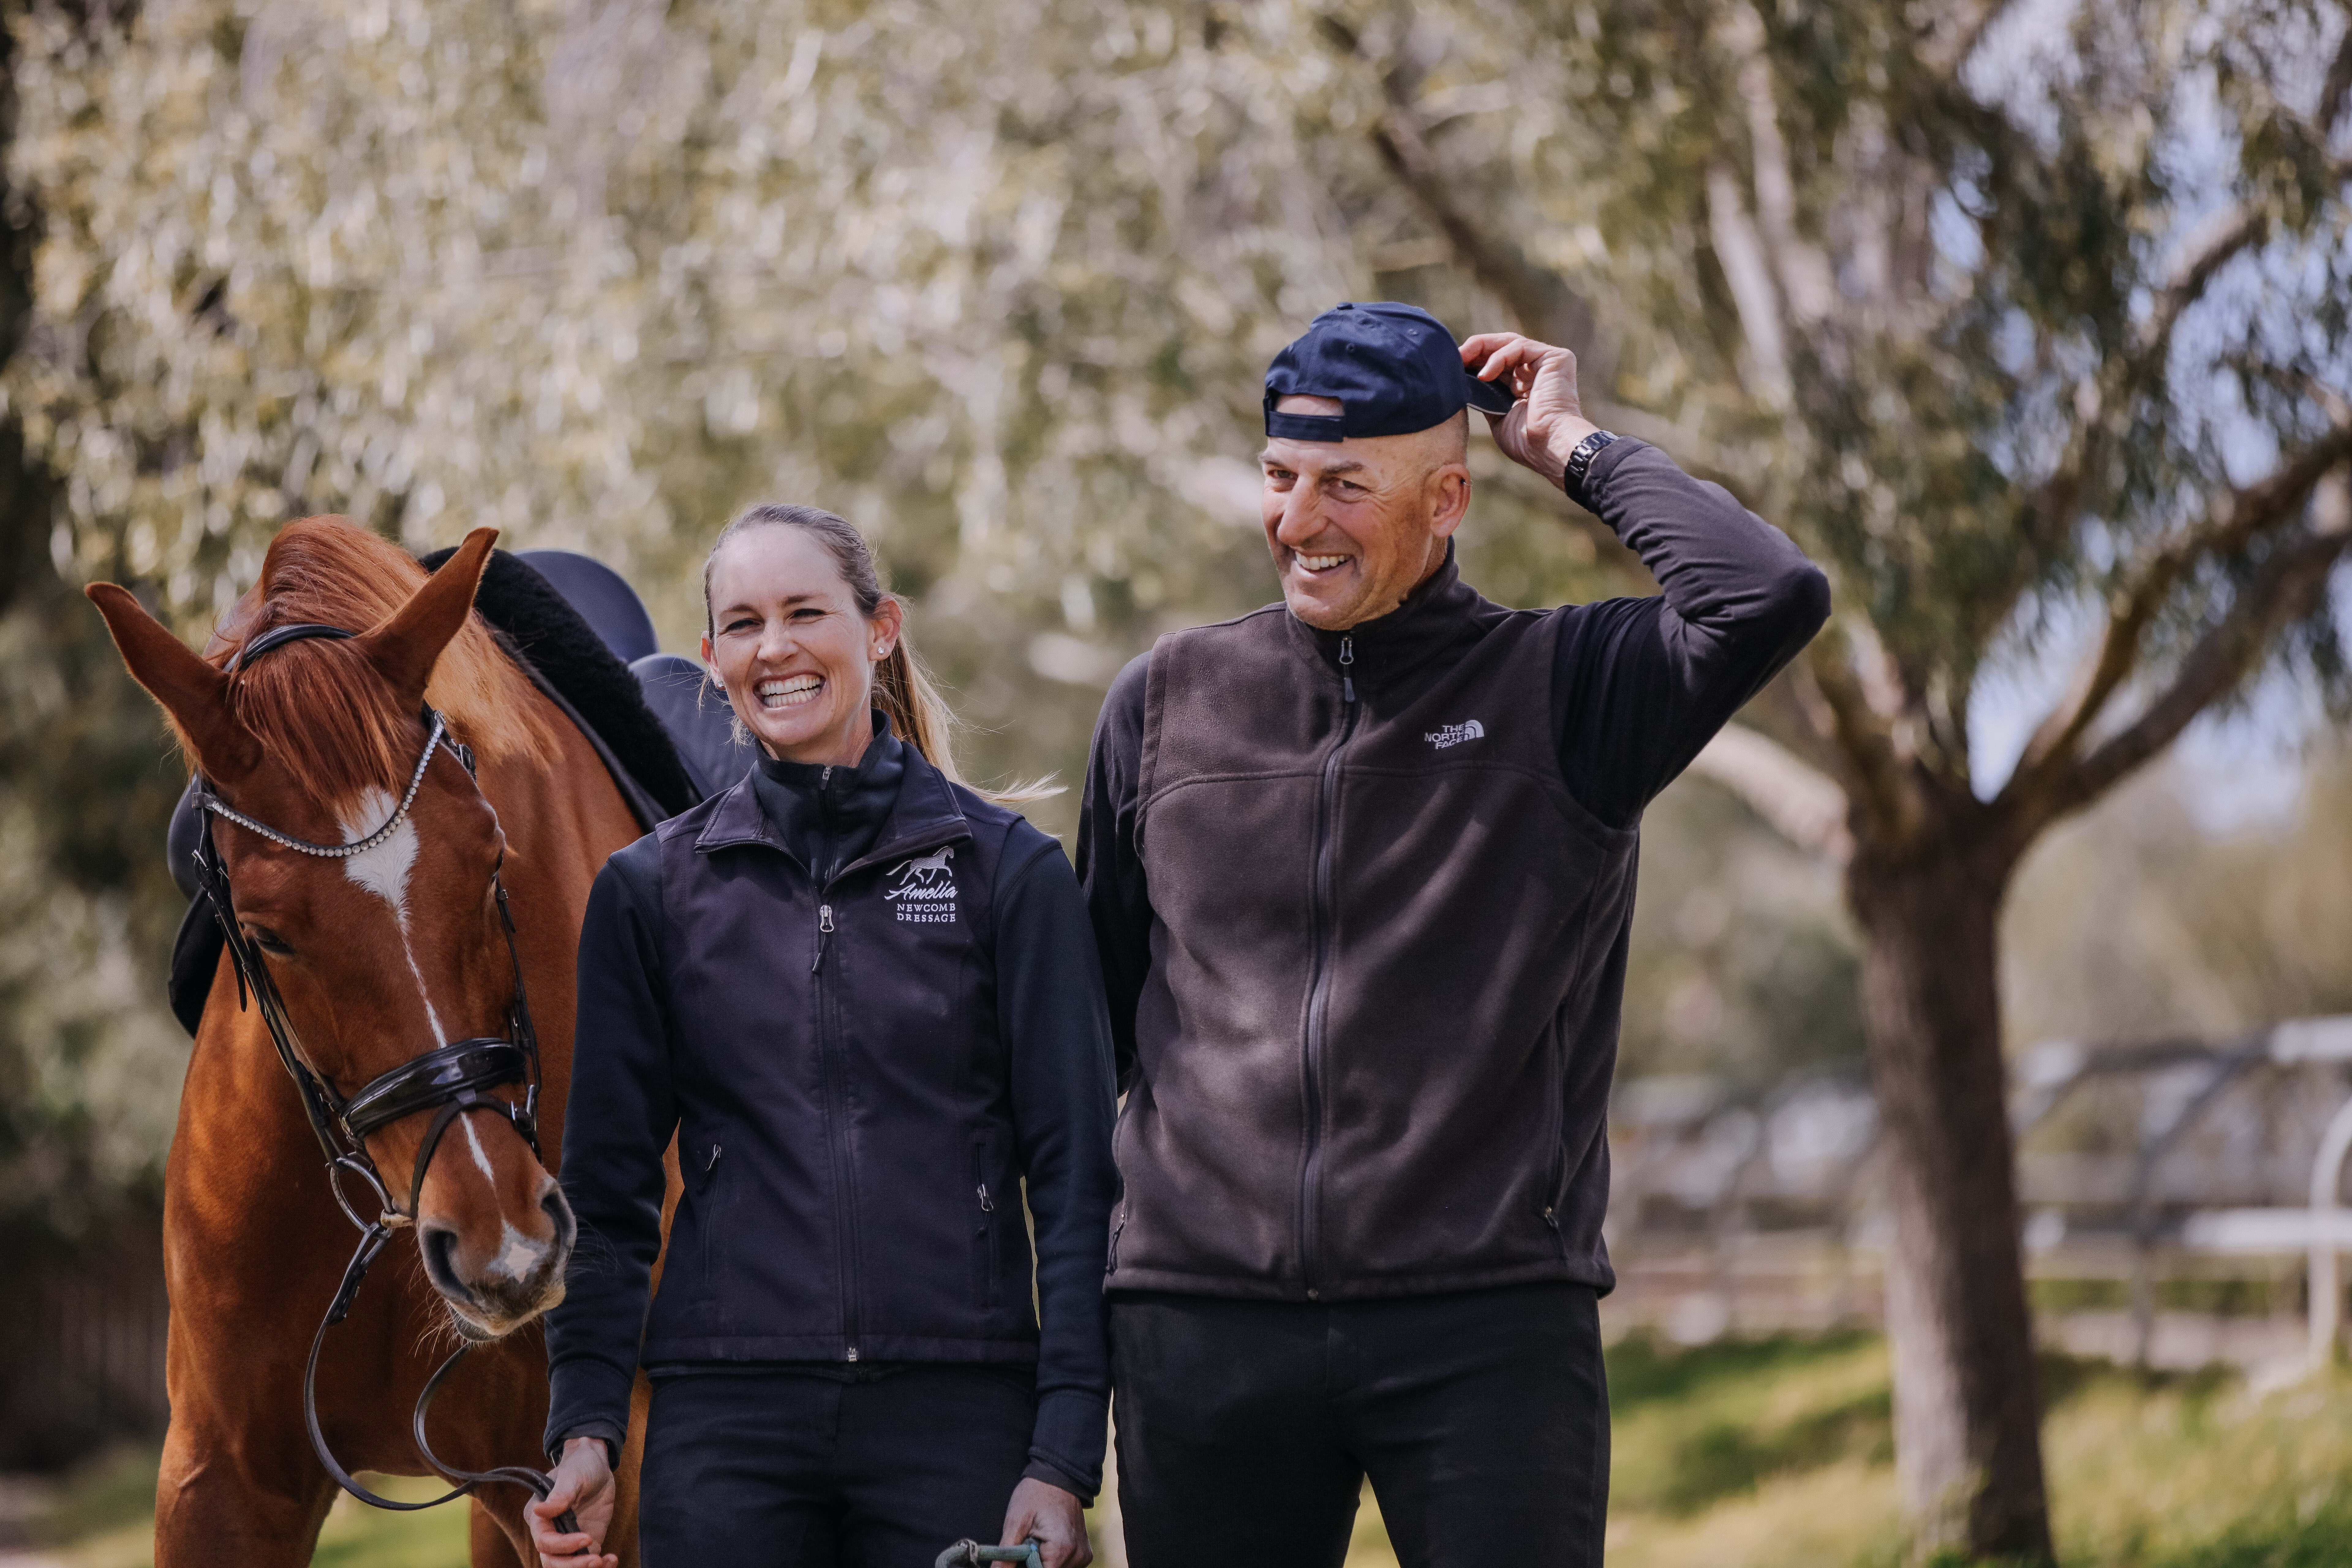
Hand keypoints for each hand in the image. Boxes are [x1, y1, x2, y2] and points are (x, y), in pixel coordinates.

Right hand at [528, 1436, 617, 1567]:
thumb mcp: (572, 1477)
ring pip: (567, 1566)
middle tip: (597, 1560)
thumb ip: (560, 1495)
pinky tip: (612, 1558)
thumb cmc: (580, 1466)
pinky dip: (599, 1566)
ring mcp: (567, 1540)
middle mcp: (550, 1533)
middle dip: (573, 1566)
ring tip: (606, 1562)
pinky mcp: (585, 1543)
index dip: (564, 1545)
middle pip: (553, 1562)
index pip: (545, 1542)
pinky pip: (586, 1563)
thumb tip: (540, 1510)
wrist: (596, 1464)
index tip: (588, 1538)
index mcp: (539, 1518)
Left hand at [1001, 1476, 1091, 1567]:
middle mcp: (1077, 1556)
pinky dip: (1053, 1560)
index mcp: (1061, 1549)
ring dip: (1042, 1562)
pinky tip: (1046, 1543)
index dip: (1025, 1567)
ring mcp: (1083, 1556)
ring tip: (1036, 1540)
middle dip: (1033, 1564)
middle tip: (1027, 1543)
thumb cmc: (1035, 1494)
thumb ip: (1006, 1553)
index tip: (1018, 1555)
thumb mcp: (1015, 1521)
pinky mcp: (1084, 1554)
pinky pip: (1065, 1566)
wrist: (1059, 1475)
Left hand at [1458, 332, 1600, 486]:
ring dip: (1481, 348)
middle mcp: (1536, 370)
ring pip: (1509, 342)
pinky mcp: (1555, 358)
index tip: (1451, 367)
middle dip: (1475, 350)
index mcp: (1523, 384)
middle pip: (1501, 347)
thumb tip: (1463, 383)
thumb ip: (1486, 396)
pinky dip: (1498, 357)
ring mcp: (1546, 362)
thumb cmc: (1526, 442)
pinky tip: (1484, 375)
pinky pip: (1520, 346)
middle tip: (1453, 358)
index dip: (1474, 360)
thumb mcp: (1497, 416)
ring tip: (1462, 360)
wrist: (1549, 446)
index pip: (1496, 361)